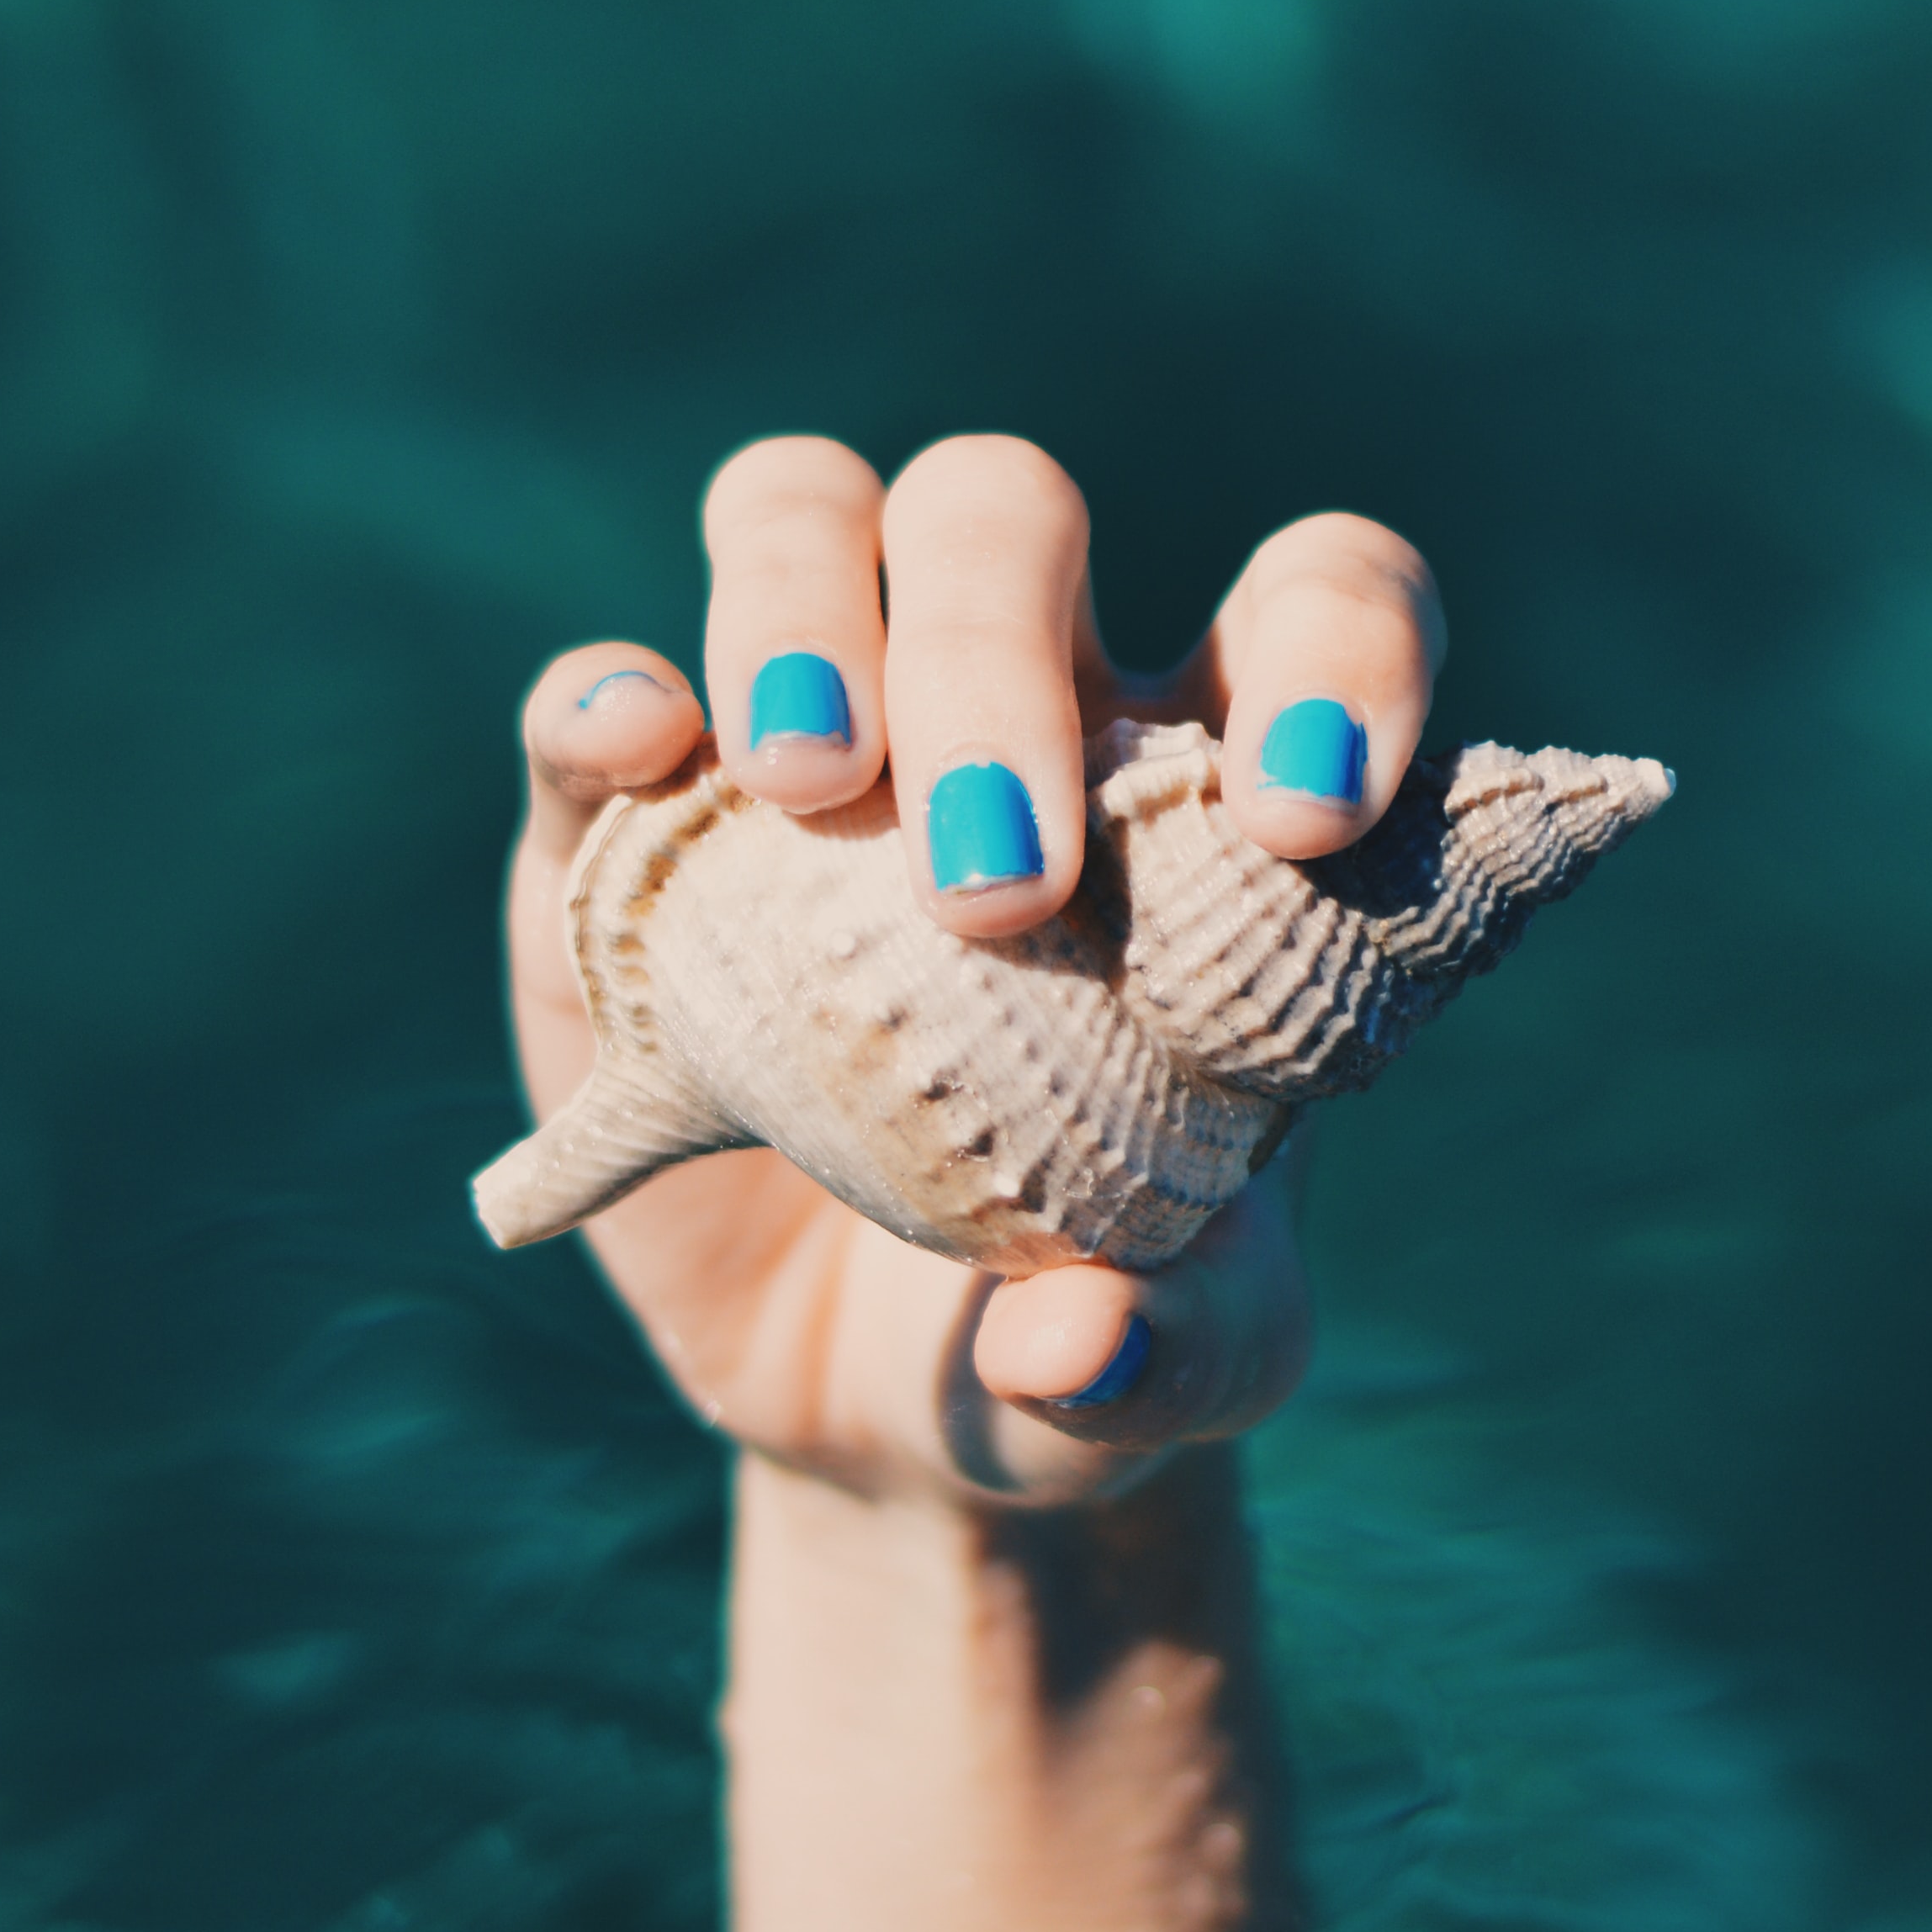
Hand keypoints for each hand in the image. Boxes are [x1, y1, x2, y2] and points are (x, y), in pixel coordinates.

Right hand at [505, 436, 1448, 1505]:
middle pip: (1008, 514)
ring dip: (802, 608)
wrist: (894, 1417)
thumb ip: (1176, 1351)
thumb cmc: (1098, 1335)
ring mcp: (807, 751)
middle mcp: (1015, 713)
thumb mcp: (1185, 1373)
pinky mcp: (625, 846)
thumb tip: (1069, 1340)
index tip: (1305, 815)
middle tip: (990, 888)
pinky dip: (605, 702)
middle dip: (993, 657)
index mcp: (1206, 799)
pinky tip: (641, 759)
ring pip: (806, 517)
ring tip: (811, 786)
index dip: (1334, 650)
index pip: (1312, 600)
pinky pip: (596, 703)